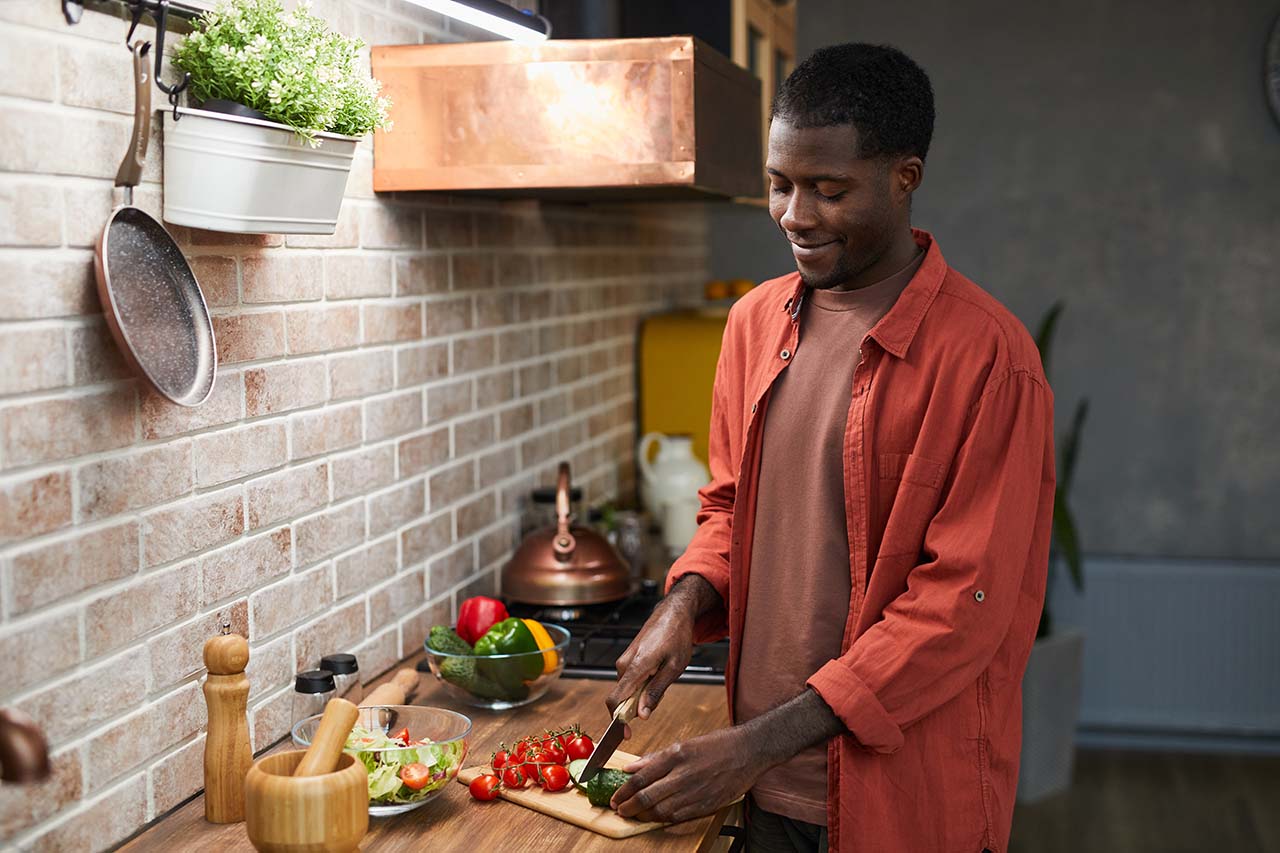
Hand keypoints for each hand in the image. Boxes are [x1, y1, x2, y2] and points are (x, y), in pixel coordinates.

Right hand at [605, 586, 696, 722]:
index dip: (617, 721)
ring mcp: (624, 660)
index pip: (614, 700)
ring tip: (662, 679)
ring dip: (640, 695)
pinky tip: (657, 675)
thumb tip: (641, 715)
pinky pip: (630, 680)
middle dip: (635, 707)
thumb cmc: (676, 636)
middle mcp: (624, 664)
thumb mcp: (674, 668)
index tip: (626, 734)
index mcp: (635, 667)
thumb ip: (655, 692)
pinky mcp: (627, 659)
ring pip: (627, 689)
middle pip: (621, 698)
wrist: (673, 612)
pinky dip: (640, 685)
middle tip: (657, 701)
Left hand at [610, 727, 761, 822]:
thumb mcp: (684, 744)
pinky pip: (679, 817)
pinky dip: (663, 819)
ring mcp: (695, 792)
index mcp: (676, 756)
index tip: (615, 796)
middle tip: (619, 809)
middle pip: (647, 796)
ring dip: (644, 816)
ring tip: (634, 815)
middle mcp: (683, 775)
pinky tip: (655, 818)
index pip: (641, 777)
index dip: (624, 790)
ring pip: (661, 811)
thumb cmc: (718, 745)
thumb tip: (633, 767)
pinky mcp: (705, 805)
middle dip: (629, 806)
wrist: (748, 752)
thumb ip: (656, 758)